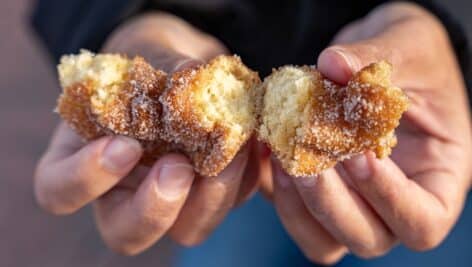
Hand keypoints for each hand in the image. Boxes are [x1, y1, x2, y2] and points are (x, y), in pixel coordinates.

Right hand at [34, 13, 259, 254]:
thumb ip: (162, 65)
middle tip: (178, 166)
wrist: (186, 67)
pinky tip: (253, 143)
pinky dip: (248, 176)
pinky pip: (234, 201)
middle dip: (155, 209)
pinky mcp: (214, 192)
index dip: (86, 179)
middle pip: (127, 234)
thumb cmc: (153, 60)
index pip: (60, 191)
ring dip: (214, 194)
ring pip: (188, 230)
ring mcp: (173, 198)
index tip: (123, 145)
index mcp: (86, 159)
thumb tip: (191, 74)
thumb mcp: (148, 55)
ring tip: (233, 146)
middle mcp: (126, 191)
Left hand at [272, 3, 471, 263]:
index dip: (390, 199)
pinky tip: (267, 142)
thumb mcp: (408, 45)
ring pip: (321, 238)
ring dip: (296, 203)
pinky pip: (289, 210)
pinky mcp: (313, 190)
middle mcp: (390, 202)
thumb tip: (332, 65)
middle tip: (306, 154)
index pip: (422, 221)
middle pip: (366, 238)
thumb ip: (375, 58)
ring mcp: (350, 201)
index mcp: (435, 179)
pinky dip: (273, 186)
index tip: (361, 156)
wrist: (377, 56)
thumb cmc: (411, 55)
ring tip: (282, 151)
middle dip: (330, 202)